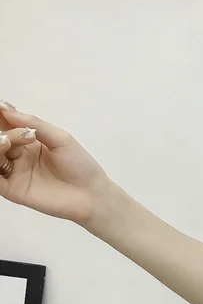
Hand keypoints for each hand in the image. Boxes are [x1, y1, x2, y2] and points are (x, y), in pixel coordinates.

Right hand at [0, 101, 114, 225]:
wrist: (92, 195)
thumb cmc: (81, 166)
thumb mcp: (60, 138)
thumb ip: (34, 123)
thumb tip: (5, 108)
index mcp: (29, 141)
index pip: (6, 125)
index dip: (1, 117)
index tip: (0, 108)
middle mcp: (18, 156)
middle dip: (2, 133)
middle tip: (10, 134)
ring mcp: (14, 173)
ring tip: (6, 141)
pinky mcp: (13, 190)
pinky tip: (0, 155)